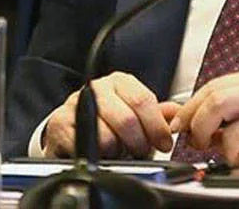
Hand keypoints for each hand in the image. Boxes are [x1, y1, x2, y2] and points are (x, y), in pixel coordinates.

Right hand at [43, 72, 180, 158]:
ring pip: (105, 136)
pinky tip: (99, 152)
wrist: (71, 128)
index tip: (164, 143)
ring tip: (117, 150)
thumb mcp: (134, 112)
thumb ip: (157, 114)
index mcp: (120, 82)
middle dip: (138, 142)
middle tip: (140, 152)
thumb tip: (179, 114)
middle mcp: (97, 88)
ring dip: (115, 151)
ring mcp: (76, 104)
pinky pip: (84, 146)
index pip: (143, 100)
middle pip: (126, 119)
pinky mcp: (60, 124)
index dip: (156, 126)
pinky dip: (96, 155)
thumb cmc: (106, 120)